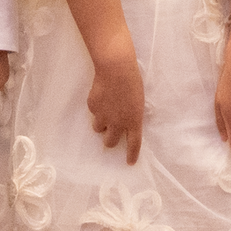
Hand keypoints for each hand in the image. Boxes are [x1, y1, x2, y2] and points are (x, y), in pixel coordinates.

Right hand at [86, 45, 144, 164]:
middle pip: (110, 142)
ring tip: (106, 107)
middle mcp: (117, 123)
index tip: (130, 162)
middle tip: (111, 132)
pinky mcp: (92, 108)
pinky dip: (97, 107)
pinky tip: (102, 94)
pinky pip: (94, 112)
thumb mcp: (138, 99)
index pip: (134, 143)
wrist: (116, 68)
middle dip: (110, 139)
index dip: (131, 154)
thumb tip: (125, 121)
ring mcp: (103, 117)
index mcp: (133, 120)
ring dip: (102, 122)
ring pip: (99, 128)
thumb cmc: (133, 80)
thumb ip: (132, 113)